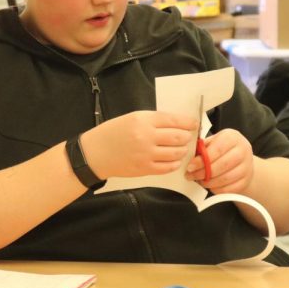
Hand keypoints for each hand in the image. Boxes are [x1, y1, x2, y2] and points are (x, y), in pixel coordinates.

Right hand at [81, 111, 196, 179]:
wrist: (95, 153)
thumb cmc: (112, 133)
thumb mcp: (131, 118)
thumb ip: (153, 120)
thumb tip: (176, 124)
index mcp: (143, 120)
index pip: (174, 120)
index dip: (188, 122)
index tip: (193, 123)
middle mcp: (146, 136)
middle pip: (178, 137)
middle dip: (187, 137)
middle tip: (187, 137)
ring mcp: (146, 154)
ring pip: (176, 153)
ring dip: (182, 150)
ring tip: (180, 148)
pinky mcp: (145, 169)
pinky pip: (168, 167)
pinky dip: (175, 163)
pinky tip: (173, 160)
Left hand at [185, 128, 253, 193]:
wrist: (242, 158)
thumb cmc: (222, 149)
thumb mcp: (213, 141)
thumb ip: (202, 148)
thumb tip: (189, 158)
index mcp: (232, 137)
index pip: (217, 150)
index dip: (202, 160)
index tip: (190, 167)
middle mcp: (243, 150)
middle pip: (222, 165)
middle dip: (203, 173)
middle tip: (191, 176)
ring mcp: (247, 166)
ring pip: (225, 179)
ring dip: (209, 182)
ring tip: (199, 181)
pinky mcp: (246, 180)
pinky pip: (230, 189)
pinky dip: (217, 189)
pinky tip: (209, 185)